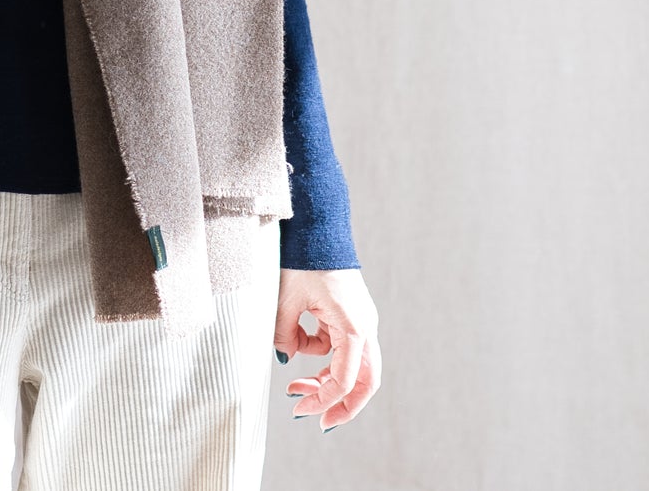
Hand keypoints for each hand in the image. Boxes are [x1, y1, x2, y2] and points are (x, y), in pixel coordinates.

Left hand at [273, 268, 380, 430]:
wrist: (316, 229)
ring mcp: (360, 322)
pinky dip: (322, 357)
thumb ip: (284, 333)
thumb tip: (284, 359)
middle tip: (317, 420)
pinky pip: (341, 348)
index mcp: (353, 325)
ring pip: (354, 366)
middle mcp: (364, 326)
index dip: (325, 399)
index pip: (346, 378)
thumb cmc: (303, 260)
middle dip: (342, 404)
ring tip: (295, 388)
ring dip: (327, 381)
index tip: (301, 410)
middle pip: (365, 381)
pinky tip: (297, 346)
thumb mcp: (285, 299)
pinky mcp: (351, 317)